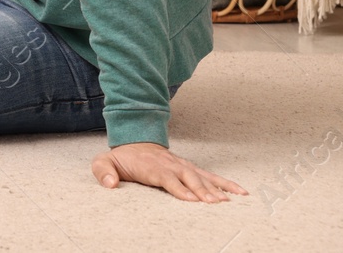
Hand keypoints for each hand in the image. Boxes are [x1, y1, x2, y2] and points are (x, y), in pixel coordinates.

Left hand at [91, 143, 247, 201]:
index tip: (190, 199)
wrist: (134, 140)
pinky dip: (225, 183)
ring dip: (216, 188)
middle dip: (202, 190)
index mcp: (150, 165)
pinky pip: (210, 175)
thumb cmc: (121, 157)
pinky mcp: (190, 168)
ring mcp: (182, 165)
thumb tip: (110, 184)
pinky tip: (239, 192)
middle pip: (188, 177)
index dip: (178, 187)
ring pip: (201, 176)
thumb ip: (103, 171)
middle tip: (215, 203)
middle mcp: (169, 164)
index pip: (165, 177)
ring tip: (230, 201)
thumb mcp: (104, 162)